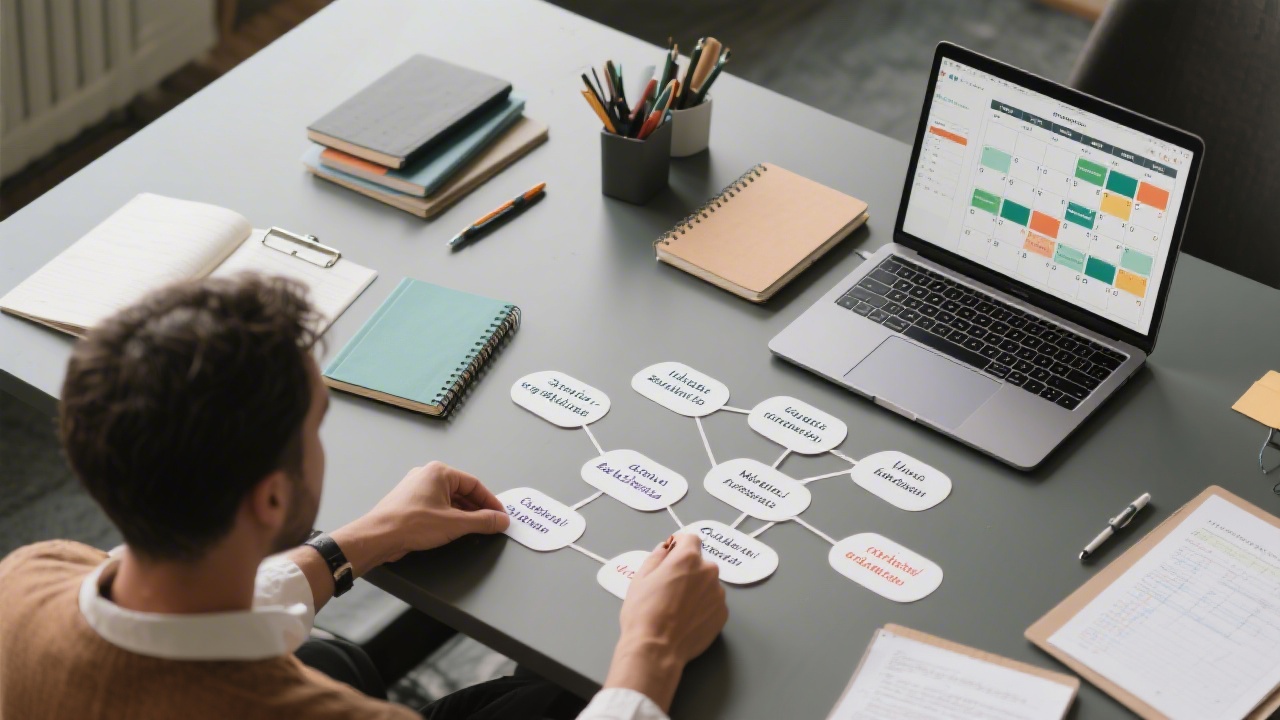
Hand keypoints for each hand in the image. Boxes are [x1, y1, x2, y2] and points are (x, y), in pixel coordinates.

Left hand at [333, 461, 509, 571]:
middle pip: (461, 491)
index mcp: (438, 472)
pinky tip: (454, 530)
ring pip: (448, 500)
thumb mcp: (455, 523)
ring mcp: (416, 489)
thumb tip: (501, 520)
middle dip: (477, 509)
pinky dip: (448, 517)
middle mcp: (427, 476)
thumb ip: (482, 521)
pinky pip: (436, 507)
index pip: (473, 484)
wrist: (378, 537)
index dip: (490, 502)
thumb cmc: (411, 524)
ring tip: (475, 530)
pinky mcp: (409, 503)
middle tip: (490, 524)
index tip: (500, 516)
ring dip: (463, 514)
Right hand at [603, 534, 727, 710]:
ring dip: (696, 589)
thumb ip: (657, 557)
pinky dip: (703, 607)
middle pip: (700, 563)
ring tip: (677, 608)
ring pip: (707, 584)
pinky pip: (712, 603)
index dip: (680, 544)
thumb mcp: (641, 578)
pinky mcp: (723, 614)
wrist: (656, 649)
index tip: (672, 554)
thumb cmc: (644, 612)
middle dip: (687, 570)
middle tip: (669, 588)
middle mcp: (709, 572)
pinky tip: (686, 619)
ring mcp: (718, 594)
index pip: (690, 539)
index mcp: (688, 558)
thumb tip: (666, 549)